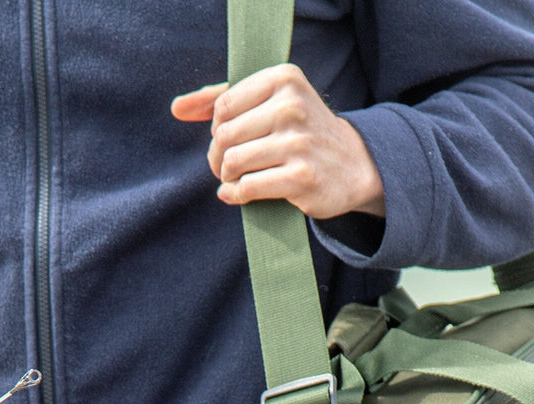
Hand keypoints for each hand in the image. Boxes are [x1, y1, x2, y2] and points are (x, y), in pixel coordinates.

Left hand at [171, 64, 384, 218]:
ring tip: (231, 180)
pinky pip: (248, 187)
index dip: (216, 128)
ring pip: (234, 161)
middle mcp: (292, 107)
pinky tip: (237, 194)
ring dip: (225, 176)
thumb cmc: (305, 132)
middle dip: (217, 155)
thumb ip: (224, 98)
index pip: (224, 105)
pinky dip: (235, 194)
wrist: (356, 166)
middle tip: (224, 166)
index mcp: (284, 79)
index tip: (228, 141)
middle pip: (225, 134)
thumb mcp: (272, 102)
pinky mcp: (302, 178)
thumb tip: (177, 109)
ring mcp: (299, 144)